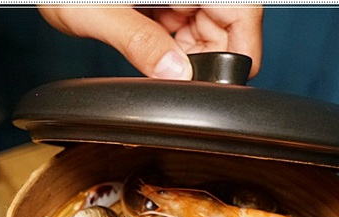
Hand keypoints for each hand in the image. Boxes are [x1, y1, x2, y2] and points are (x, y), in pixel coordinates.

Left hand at [39, 5, 263, 79]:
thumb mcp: (95, 11)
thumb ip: (138, 42)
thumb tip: (175, 74)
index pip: (243, 11)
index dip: (242, 50)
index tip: (224, 83)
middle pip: (227, 22)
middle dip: (206, 56)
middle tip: (170, 74)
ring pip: (206, 27)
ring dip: (185, 53)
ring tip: (145, 52)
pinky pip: (182, 24)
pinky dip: (169, 44)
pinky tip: (144, 45)